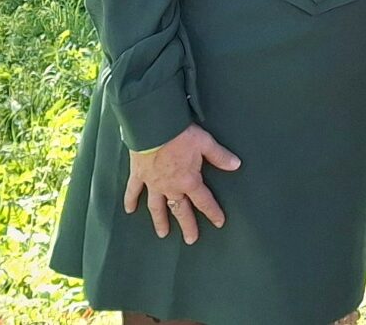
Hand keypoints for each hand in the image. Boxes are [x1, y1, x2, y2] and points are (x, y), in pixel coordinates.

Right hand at [123, 124, 241, 243]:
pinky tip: (129, 210)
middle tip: (190, 239)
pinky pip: (133, 191)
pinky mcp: (138, 175)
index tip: (219, 223)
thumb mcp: (205, 143)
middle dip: (187, 225)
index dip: (213, 212)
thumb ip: (220, 156)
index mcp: (189, 181)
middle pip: (180, 210)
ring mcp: (153, 183)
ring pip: (156, 207)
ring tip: (163, 234)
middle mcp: (170, 187)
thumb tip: (236, 165)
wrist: (152, 127)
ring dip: (160, 220)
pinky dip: (130, 200)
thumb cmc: (180, 134)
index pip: (204, 201)